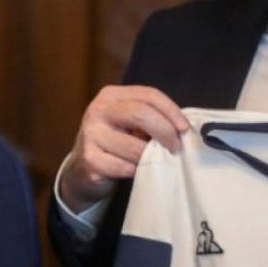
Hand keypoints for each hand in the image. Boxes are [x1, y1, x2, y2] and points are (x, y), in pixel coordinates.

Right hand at [59, 84, 187, 210]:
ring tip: (154, 160)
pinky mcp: (90, 160)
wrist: (82, 169)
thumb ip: (149, 117)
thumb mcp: (128, 122)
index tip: (185, 128)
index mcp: (111, 96)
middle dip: (165, 131)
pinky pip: (126, 167)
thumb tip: (182, 127)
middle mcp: (98, 111)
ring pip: (135, 147)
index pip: (148, 95)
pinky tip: (136, 170)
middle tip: (176, 146)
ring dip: (151, 157)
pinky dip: (137, 171)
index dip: (171, 111)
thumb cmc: (114, 142)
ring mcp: (91, 135)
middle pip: (141, 114)